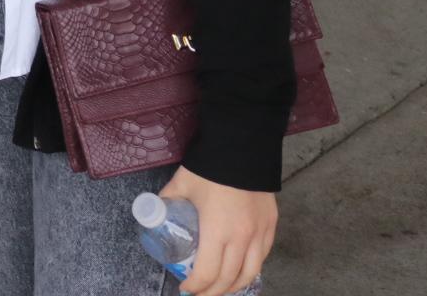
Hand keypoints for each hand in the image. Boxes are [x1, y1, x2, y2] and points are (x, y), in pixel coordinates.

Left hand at [160, 165, 276, 294]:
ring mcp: (260, 233)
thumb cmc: (209, 167)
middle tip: (200, 294)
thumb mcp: (180, 185)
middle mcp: (242, 237)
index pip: (207, 273)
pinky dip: (251, 270)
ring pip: (251, 273)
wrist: (242, 145)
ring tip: (220, 290)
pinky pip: (263, 257)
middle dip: (212, 293)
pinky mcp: (271, 225)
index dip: (195, 286)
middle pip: (229, 279)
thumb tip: (154, 214)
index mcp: (218, 231)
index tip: (185, 288)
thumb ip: (167, 202)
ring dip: (234, 286)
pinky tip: (241, 272)